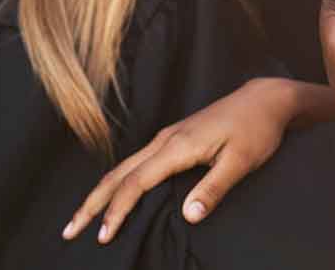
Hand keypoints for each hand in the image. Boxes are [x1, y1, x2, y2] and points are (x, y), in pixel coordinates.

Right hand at [62, 77, 331, 242]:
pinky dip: (117, 183)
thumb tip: (188, 217)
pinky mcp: (174, 139)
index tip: (103, 236)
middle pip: (117, 175)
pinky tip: (114, 196)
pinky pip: (135, 164)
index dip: (117, 211)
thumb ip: (214, 189)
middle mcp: (165, 140)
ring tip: (82, 218)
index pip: (136, 183)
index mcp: (177, 146)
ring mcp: (167, 138)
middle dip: (91, 204)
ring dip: (100, 194)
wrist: (265, 99)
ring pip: (123, 168)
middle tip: (69, 231)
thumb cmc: (257, 130)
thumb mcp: (241, 161)